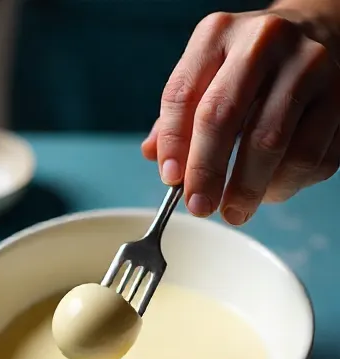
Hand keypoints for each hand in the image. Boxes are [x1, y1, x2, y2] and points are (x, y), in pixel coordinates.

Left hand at [142, 9, 339, 223]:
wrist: (319, 34)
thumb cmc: (251, 69)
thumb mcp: (208, 74)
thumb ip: (179, 114)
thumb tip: (153, 155)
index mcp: (218, 34)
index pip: (182, 94)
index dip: (173, 144)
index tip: (171, 181)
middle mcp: (263, 41)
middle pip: (222, 116)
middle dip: (207, 172)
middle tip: (200, 207)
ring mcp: (309, 65)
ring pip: (270, 142)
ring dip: (248, 188)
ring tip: (236, 210)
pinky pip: (310, 156)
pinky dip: (286, 184)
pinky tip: (272, 190)